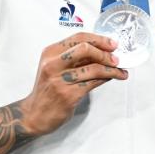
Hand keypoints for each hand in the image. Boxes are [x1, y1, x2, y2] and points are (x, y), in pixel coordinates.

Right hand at [0, 33, 126, 153]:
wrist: (33, 115)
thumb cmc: (48, 90)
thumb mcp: (56, 68)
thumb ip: (75, 58)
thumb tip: (103, 51)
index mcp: (51, 53)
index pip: (78, 37)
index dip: (99, 39)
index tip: (112, 43)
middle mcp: (53, 64)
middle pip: (85, 48)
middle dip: (105, 52)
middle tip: (117, 57)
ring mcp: (60, 80)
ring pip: (93, 68)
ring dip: (112, 69)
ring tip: (120, 71)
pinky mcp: (68, 95)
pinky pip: (93, 83)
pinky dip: (107, 78)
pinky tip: (113, 78)